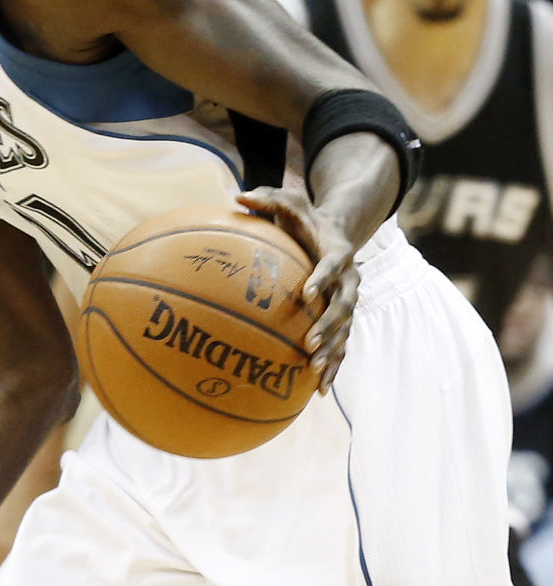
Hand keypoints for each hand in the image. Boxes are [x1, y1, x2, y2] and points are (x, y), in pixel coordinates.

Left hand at [236, 187, 359, 394]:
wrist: (333, 232)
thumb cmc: (304, 218)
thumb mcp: (289, 201)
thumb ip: (268, 198)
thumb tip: (238, 195)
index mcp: (337, 252)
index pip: (333, 265)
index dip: (323, 278)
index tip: (308, 292)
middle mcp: (348, 281)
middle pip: (343, 306)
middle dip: (328, 326)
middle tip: (310, 343)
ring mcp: (347, 303)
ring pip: (344, 332)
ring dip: (332, 353)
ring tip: (315, 373)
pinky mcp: (342, 320)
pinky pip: (340, 346)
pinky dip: (333, 366)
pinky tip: (317, 390)